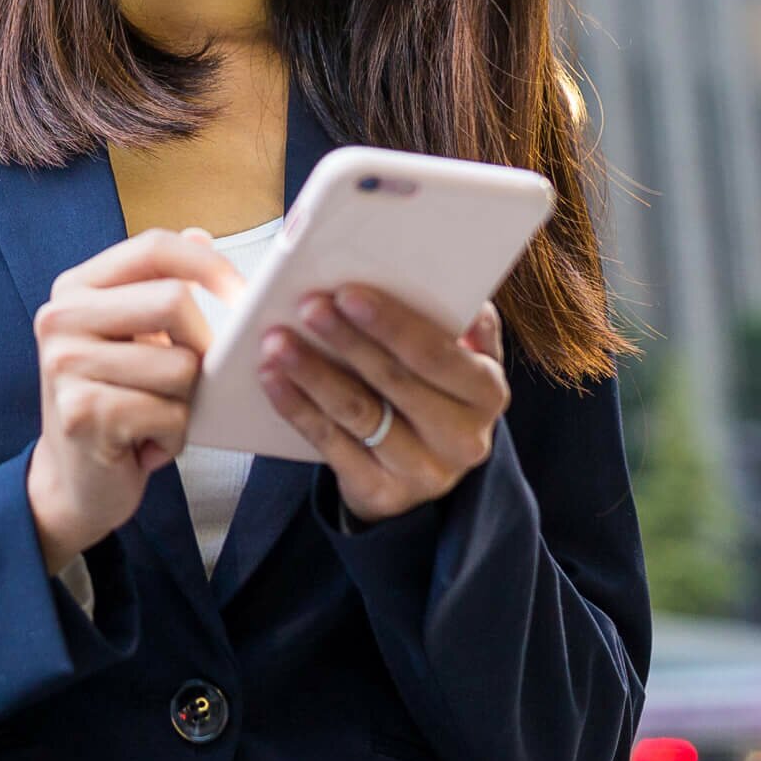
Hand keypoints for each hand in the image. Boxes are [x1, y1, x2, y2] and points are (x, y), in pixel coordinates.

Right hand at [28, 227, 245, 571]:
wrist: (72, 483)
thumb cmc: (114, 401)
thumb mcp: (131, 337)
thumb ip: (158, 287)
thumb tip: (200, 236)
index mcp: (75, 288)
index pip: (154, 248)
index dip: (209, 265)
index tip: (245, 294)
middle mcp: (60, 318)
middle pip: (174, 301)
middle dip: (202, 346)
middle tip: (190, 380)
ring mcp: (66, 365)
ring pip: (180, 365)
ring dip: (185, 402)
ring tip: (155, 416)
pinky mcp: (82, 414)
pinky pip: (170, 414)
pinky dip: (174, 437)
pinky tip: (146, 445)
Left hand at [257, 291, 508, 524]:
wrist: (423, 463)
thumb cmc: (432, 384)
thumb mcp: (452, 351)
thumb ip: (445, 312)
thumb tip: (420, 266)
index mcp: (486, 390)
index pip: (438, 354)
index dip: (392, 324)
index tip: (349, 293)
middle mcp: (465, 438)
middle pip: (396, 382)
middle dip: (348, 340)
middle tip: (308, 307)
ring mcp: (425, 472)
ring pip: (360, 413)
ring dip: (313, 373)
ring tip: (277, 341)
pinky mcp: (383, 494)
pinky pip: (332, 445)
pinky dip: (298, 408)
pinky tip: (273, 380)